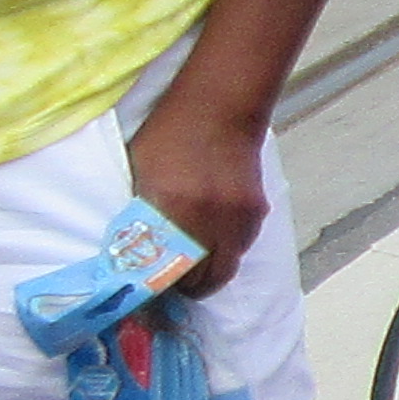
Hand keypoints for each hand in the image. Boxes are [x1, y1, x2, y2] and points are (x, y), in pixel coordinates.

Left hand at [121, 85, 269, 296]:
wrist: (218, 109)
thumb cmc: (169, 136)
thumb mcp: (141, 175)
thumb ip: (145, 214)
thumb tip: (141, 250)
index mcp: (174, 208)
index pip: (169, 269)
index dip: (161, 286)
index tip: (152, 291)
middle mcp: (211, 218)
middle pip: (205, 279)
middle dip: (188, 288)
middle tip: (173, 285)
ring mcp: (239, 217)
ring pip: (228, 267)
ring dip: (209, 273)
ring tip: (193, 266)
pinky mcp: (257, 212)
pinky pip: (241, 248)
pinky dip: (226, 253)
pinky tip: (213, 242)